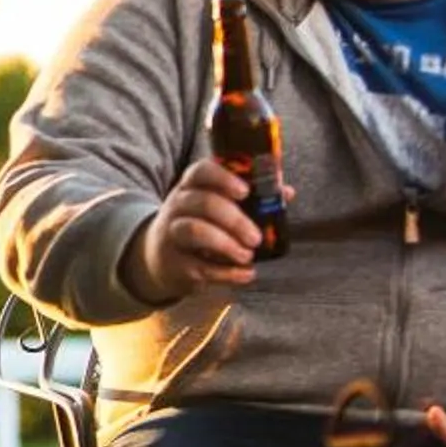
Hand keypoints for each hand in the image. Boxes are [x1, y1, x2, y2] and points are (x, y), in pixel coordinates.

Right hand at [122, 158, 279, 304]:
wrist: (159, 257)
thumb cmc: (198, 225)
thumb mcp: (216, 206)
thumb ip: (251, 199)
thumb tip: (286, 192)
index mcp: (191, 187)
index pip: (201, 171)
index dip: (223, 178)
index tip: (245, 191)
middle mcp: (178, 206)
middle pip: (202, 203)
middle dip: (234, 220)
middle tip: (256, 237)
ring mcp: (171, 234)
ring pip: (194, 231)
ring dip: (226, 244)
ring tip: (247, 255)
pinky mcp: (173, 262)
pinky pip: (199, 266)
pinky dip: (226, 273)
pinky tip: (245, 274)